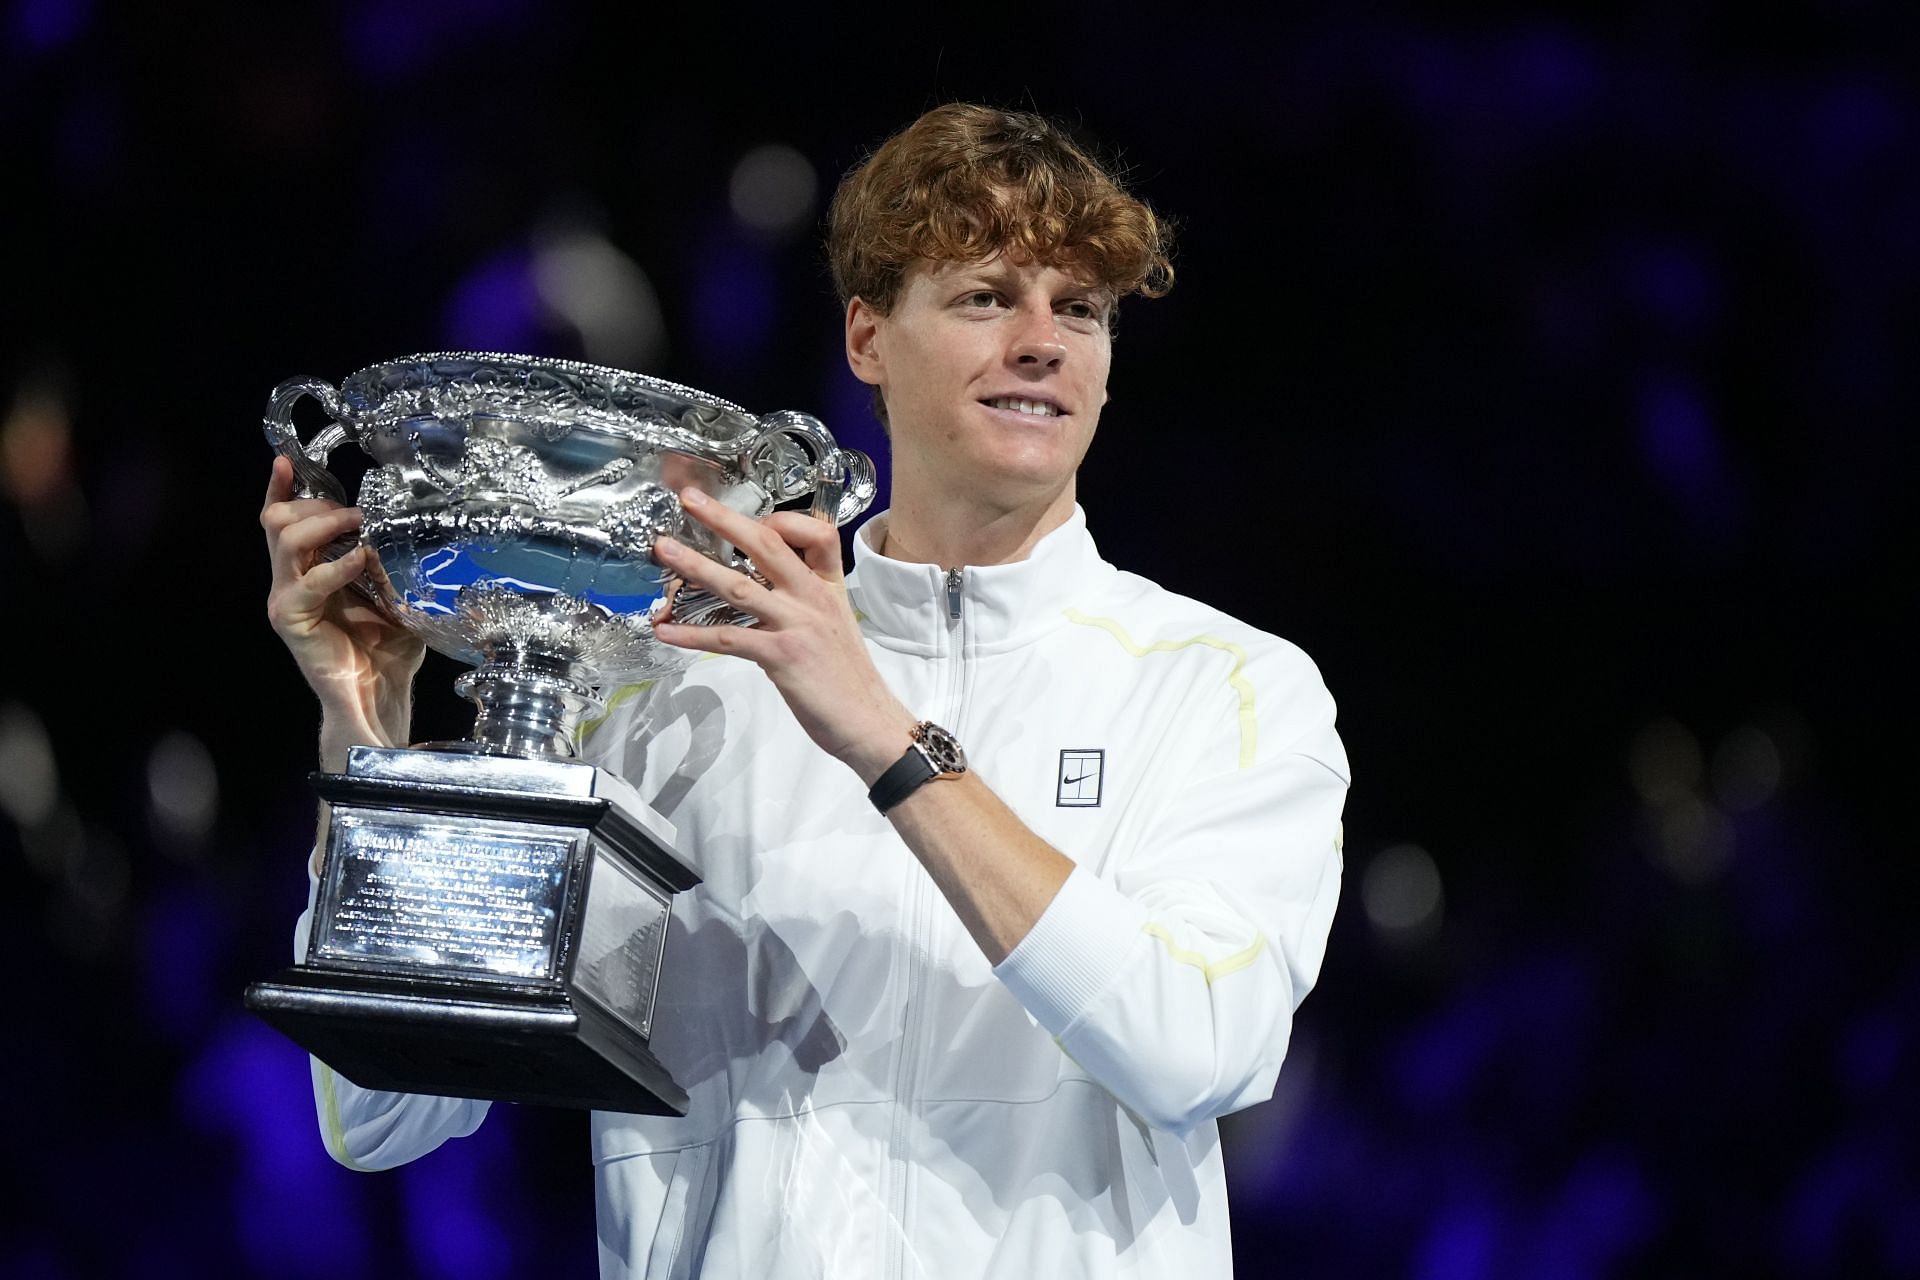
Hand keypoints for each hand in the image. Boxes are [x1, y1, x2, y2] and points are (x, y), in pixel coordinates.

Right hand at [261, 455, 423, 766]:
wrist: (380, 693)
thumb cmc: (389, 646)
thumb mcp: (397, 592)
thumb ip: (394, 560)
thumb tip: (415, 527)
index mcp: (311, 567)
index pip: (285, 518)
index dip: (284, 487)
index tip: (290, 460)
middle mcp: (292, 578)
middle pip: (278, 519)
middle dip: (314, 503)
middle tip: (353, 510)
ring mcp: (288, 597)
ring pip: (284, 539)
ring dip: (322, 522)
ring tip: (357, 522)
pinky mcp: (291, 619)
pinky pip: (306, 583)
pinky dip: (336, 566)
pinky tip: (362, 559)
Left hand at [650, 488, 913, 783]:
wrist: (868, 722)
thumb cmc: (848, 678)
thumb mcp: (835, 624)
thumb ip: (803, 601)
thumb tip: (763, 594)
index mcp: (829, 586)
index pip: (816, 531)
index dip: (783, 519)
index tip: (754, 520)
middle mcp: (813, 597)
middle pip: (767, 544)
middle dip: (724, 518)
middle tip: (689, 498)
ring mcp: (797, 624)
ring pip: (739, 585)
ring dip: (695, 566)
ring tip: (664, 550)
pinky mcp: (781, 656)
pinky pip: (728, 639)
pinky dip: (692, 636)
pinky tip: (665, 632)